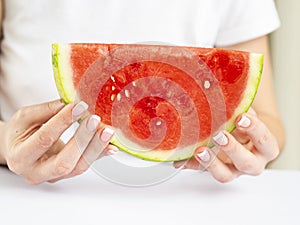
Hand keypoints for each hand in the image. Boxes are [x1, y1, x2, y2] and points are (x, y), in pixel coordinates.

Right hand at [0, 100, 117, 183]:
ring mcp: (52, 177)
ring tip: (107, 131)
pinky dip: (99, 155)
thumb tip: (70, 102)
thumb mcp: (25, 117)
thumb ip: (47, 110)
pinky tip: (111, 146)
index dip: (63, 121)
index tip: (79, 106)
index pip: (44, 139)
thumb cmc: (18, 133)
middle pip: (64, 162)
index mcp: (20, 157)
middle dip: (82, 140)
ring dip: (95, 148)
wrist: (15, 149)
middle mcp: (36, 172)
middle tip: (95, 120)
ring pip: (78, 167)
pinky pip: (85, 166)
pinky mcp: (66, 175)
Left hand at [174, 108, 279, 182]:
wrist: (244, 137)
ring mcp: (233, 171)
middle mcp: (252, 163)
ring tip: (200, 150)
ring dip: (211, 162)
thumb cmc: (245, 125)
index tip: (240, 118)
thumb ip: (240, 109)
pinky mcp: (214, 172)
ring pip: (225, 175)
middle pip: (247, 163)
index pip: (265, 141)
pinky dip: (191, 163)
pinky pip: (202, 171)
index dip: (254, 130)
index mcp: (265, 148)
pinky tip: (181, 157)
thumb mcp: (246, 115)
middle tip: (219, 136)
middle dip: (232, 149)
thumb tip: (226, 98)